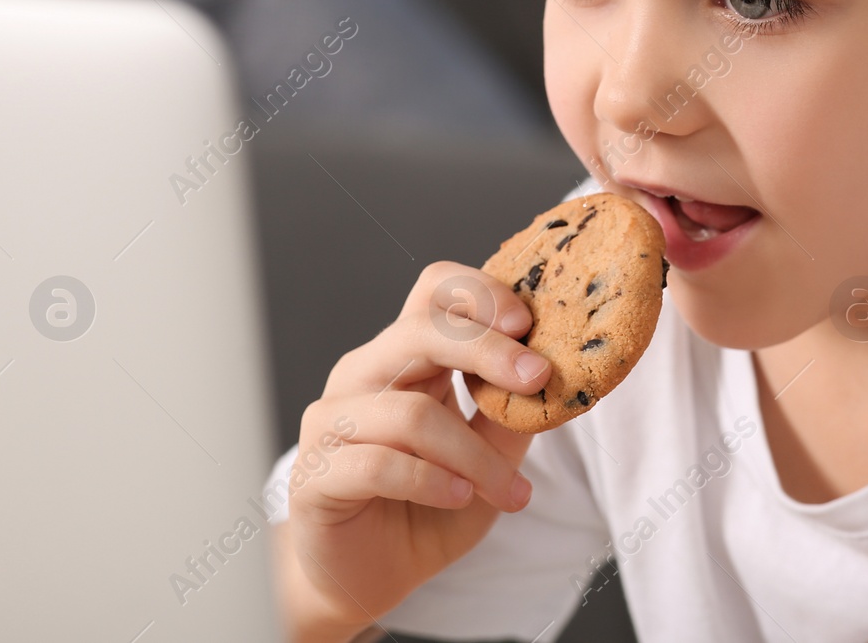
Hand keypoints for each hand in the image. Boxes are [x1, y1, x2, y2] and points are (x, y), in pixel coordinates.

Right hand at [273, 261, 553, 637]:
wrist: (370, 577)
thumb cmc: (429, 507)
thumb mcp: (488, 457)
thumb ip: (509, 415)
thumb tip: (552, 376)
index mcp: (406, 355)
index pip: (435, 290)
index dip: (480, 294)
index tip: (528, 323)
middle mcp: (364, 375)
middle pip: (420, 330)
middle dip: (487, 350)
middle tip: (538, 378)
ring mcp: (332, 422)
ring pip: (411, 413)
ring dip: (474, 454)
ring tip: (510, 491)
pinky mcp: (315, 475)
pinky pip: (379, 464)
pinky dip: (430, 480)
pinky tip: (459, 496)